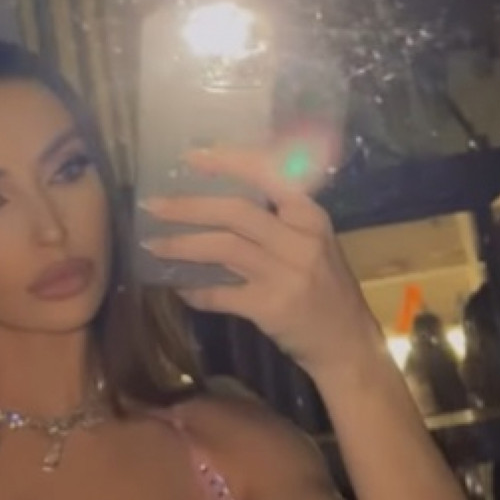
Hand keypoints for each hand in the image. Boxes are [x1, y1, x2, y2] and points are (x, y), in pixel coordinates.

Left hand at [139, 143, 376, 379]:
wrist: (347, 343)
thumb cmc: (326, 288)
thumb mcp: (314, 244)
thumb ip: (279, 221)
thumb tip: (218, 202)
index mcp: (310, 217)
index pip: (267, 177)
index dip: (227, 164)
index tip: (192, 156)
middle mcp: (300, 241)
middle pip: (236, 212)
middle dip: (188, 206)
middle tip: (152, 205)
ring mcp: (286, 275)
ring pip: (224, 249)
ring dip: (182, 245)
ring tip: (151, 244)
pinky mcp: (271, 308)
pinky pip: (221, 294)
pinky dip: (194, 290)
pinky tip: (176, 286)